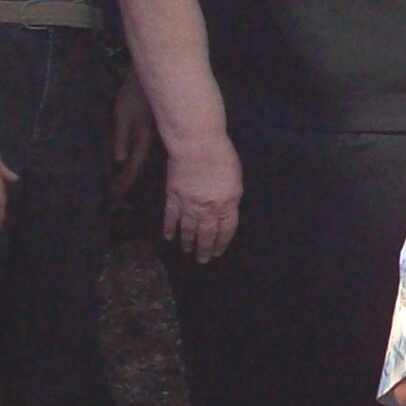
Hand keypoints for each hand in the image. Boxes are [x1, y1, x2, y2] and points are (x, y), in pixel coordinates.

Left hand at [111, 71, 157, 193]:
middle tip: (115, 196)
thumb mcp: (123, 115)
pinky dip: (132, 161)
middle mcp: (150, 143)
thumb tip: (119, 161)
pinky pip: (140, 152)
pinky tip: (126, 164)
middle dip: (127, 182)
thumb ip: (122, 138)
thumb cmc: (134, 95)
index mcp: (144, 140)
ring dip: (130, 173)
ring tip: (119, 184)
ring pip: (140, 160)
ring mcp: (151, 138)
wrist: (150, 78)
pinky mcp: (149, 132)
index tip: (115, 196)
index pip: (133, 167)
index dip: (124, 182)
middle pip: (138, 167)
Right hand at [162, 134, 242, 263]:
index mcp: (227, 204)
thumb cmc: (222, 156)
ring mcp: (189, 204)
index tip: (218, 252)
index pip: (226, 230)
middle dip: (205, 249)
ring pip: (187, 229)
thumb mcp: (236, 179)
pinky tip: (169, 237)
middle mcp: (208, 209)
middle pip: (206, 234)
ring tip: (187, 252)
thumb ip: (230, 198)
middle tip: (202, 261)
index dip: (222, 242)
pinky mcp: (173, 196)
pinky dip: (169, 228)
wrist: (197, 145)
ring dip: (187, 242)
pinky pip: (170, 217)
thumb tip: (226, 209)